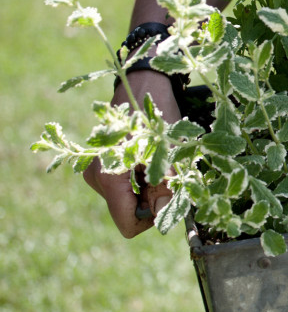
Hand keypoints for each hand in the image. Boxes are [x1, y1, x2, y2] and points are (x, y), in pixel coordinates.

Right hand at [83, 70, 180, 237]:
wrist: (141, 87)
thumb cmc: (157, 116)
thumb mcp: (168, 151)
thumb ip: (165, 186)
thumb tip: (161, 215)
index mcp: (109, 177)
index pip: (128, 224)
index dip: (152, 219)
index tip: (167, 197)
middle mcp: (96, 179)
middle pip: (130, 213)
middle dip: (151, 199)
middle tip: (165, 171)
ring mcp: (96, 174)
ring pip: (129, 201)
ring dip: (147, 188)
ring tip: (155, 159)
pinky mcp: (101, 168)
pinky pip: (124, 188)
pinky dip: (140, 179)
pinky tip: (146, 158)